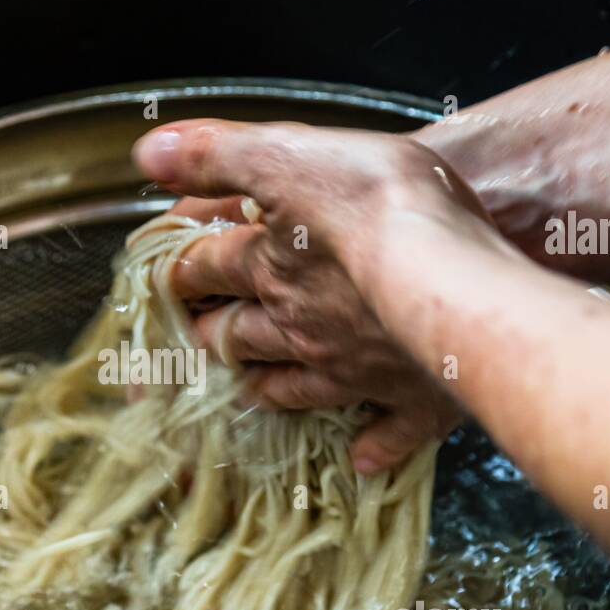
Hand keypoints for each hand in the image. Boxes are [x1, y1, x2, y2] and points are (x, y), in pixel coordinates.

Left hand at [131, 120, 507, 472]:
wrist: (459, 277)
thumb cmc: (382, 205)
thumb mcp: (289, 153)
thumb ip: (219, 153)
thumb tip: (150, 152)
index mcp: (270, 268)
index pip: (208, 268)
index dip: (182, 269)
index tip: (167, 278)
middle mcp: (302, 326)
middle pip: (241, 336)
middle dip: (214, 335)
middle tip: (197, 338)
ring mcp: (354, 370)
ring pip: (294, 385)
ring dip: (267, 387)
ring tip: (250, 391)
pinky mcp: (414, 400)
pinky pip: (389, 431)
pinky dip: (373, 446)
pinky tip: (364, 458)